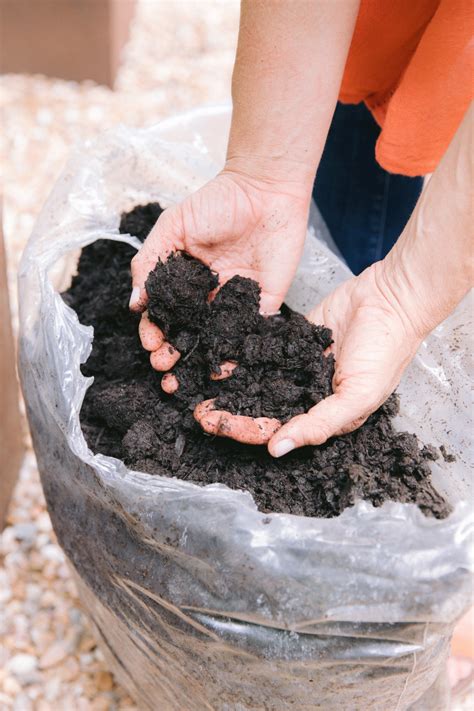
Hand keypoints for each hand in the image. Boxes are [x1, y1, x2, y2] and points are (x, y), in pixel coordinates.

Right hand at [130, 168, 310, 371]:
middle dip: (173, 352)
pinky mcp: (263, 303)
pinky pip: (248, 334)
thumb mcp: (173, 227)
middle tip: (163, 366)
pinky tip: (219, 368)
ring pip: (214, 338)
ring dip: (198, 360)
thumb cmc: (216, 202)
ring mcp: (236, 301)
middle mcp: (209, 294)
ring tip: (182, 376)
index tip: (149, 343)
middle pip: (188, 331)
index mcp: (186, 279)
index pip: (166, 311)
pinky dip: (234, 353)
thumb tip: (135, 303)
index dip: (155, 330)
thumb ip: (151, 262)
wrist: (264, 188)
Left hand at [194, 260, 426, 451]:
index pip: (276, 430)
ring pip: (258, 381)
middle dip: (230, 412)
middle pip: (261, 408)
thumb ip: (318, 424)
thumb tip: (277, 450)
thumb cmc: (384, 351)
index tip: (215, 425)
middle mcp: (307, 394)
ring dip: (232, 386)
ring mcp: (298, 366)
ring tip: (199, 387)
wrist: (392, 298)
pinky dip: (242, 356)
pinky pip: (263, 350)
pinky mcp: (293, 339)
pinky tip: (219, 359)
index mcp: (322, 416)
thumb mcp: (356, 397)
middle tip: (198, 410)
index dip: (245, 430)